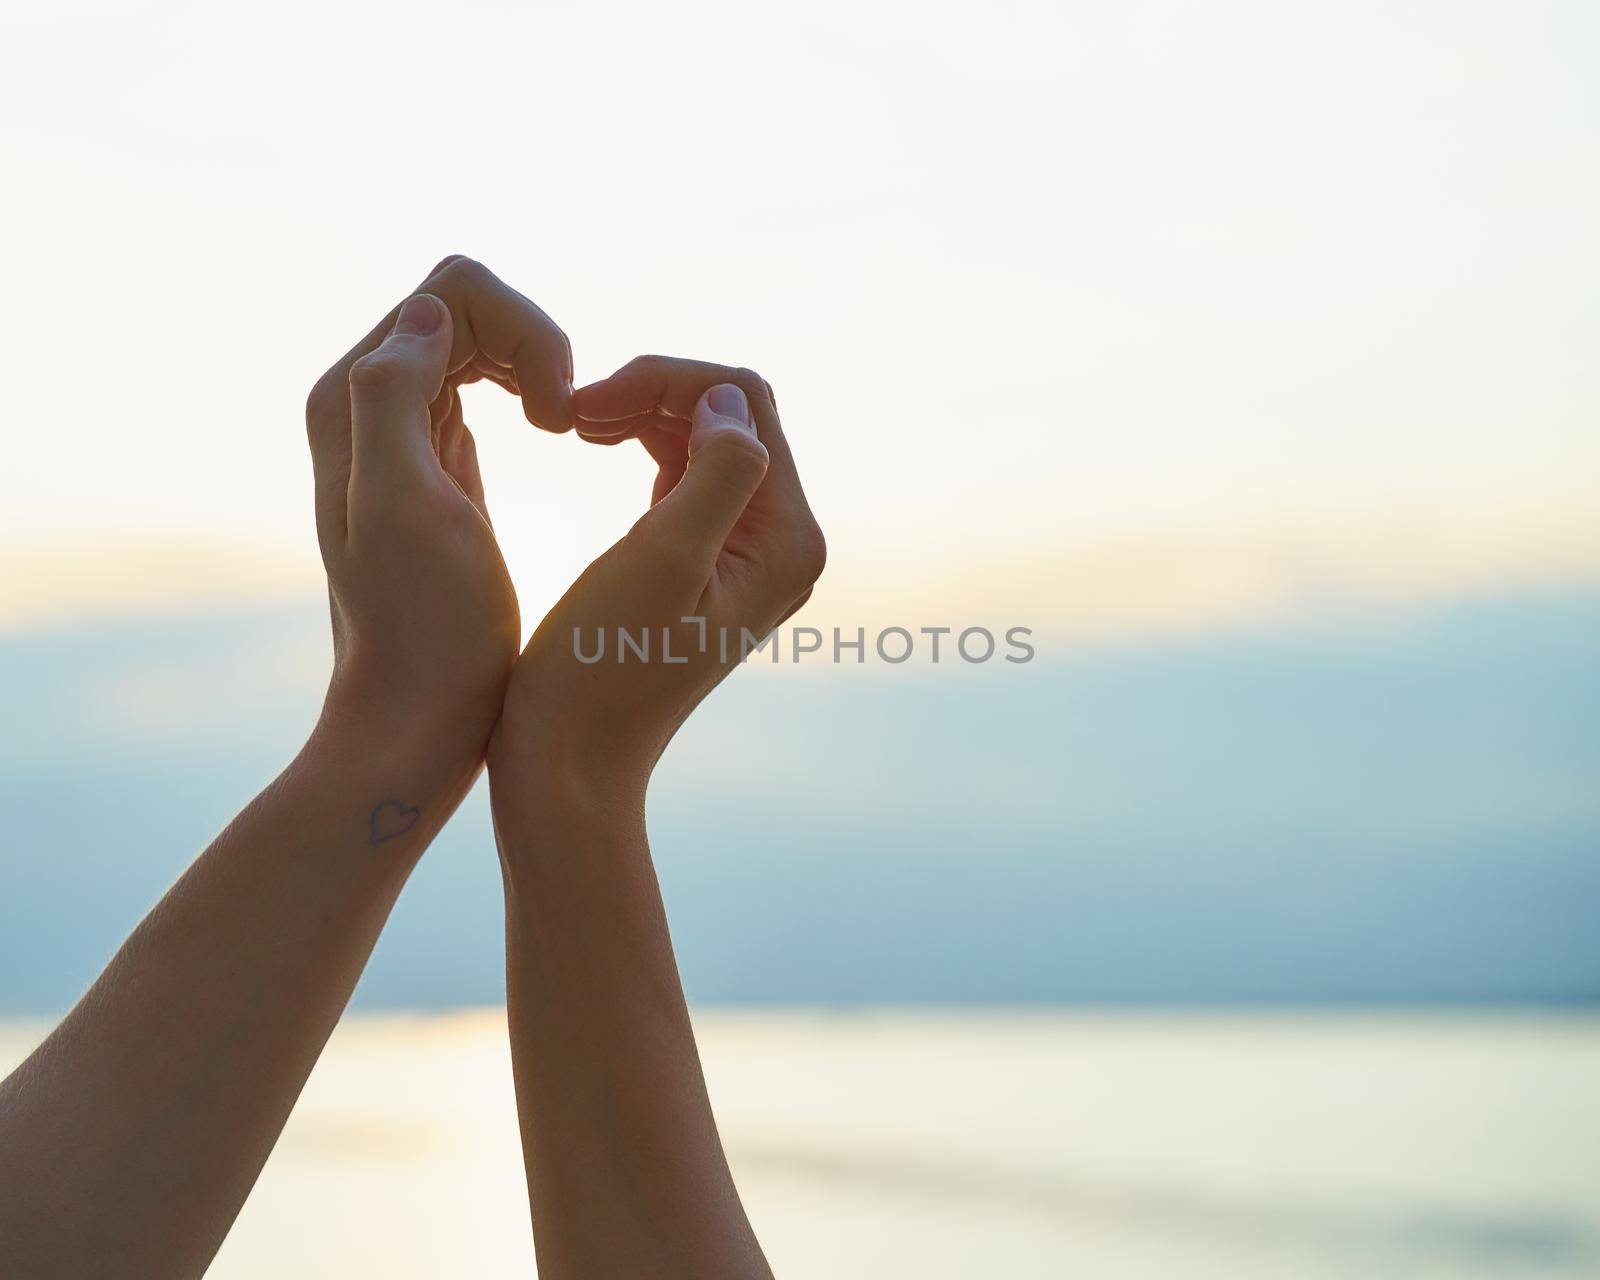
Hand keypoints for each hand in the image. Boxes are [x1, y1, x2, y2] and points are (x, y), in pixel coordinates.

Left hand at [304, 257, 572, 768]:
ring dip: (542, 366)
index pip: (454, 293)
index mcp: (356, 400)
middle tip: (571, 424)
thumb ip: (394, 396)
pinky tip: (559, 432)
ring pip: (484, 339)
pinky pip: (488, 381)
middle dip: (538, 343)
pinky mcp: (439, 459)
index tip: (558, 417)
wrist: (419, 715)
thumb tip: (427, 311)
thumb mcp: (407, 509)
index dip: (527, 331)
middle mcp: (368, 402)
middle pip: (470, 305)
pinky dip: (534, 389)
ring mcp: (403, 429)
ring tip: (572, 430)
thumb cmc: (428, 628)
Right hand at [491, 357, 825, 792]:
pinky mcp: (708, 562)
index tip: (585, 401)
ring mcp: (748, 554)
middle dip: (654, 394)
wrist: (571, 762)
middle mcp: (784, 543)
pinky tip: (594, 444)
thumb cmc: (601, 671)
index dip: (667, 382)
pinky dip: (644, 446)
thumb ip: (715, 474)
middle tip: (572, 411)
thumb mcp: (660, 561)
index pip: (744, 405)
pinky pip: (687, 474)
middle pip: (732, 415)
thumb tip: (729, 403)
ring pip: (706, 438)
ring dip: (643, 415)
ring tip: (575, 423)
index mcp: (787, 540)